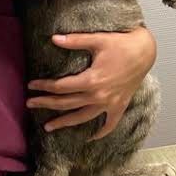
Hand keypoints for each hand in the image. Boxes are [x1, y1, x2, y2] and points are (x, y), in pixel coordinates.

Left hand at [26, 26, 156, 137]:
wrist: (145, 51)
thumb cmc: (122, 44)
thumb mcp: (97, 40)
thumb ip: (75, 41)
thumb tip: (54, 38)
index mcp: (91, 80)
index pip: (61, 87)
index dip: (44, 86)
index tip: (31, 85)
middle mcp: (99, 95)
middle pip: (67, 103)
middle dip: (46, 104)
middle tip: (30, 104)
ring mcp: (109, 103)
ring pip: (82, 117)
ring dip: (64, 122)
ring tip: (48, 127)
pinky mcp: (119, 106)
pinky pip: (108, 124)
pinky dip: (100, 132)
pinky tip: (89, 137)